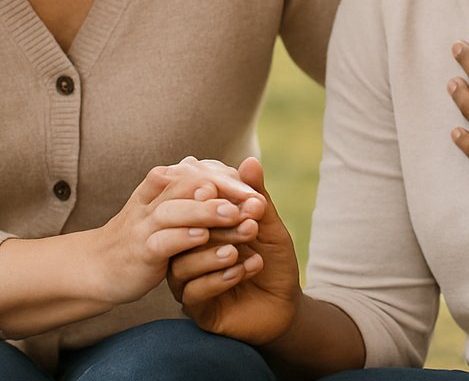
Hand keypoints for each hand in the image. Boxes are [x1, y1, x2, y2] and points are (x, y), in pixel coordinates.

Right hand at [91, 157, 263, 305]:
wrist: (99, 268)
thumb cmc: (144, 238)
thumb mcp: (170, 211)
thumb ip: (201, 193)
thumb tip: (243, 166)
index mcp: (160, 187)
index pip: (196, 174)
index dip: (226, 180)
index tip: (255, 189)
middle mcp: (152, 201)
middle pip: (187, 187)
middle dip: (221, 191)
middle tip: (252, 199)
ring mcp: (144, 225)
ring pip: (175, 211)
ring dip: (205, 212)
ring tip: (233, 214)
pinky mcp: (141, 251)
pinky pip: (162, 241)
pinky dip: (182, 237)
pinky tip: (202, 237)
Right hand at [167, 157, 301, 344]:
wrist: (286, 305)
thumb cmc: (272, 259)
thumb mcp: (267, 226)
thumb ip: (255, 197)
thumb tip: (250, 161)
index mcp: (199, 227)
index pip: (194, 207)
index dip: (216, 199)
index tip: (242, 197)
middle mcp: (188, 251)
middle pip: (185, 234)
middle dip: (216, 225)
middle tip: (249, 221)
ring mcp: (188, 280)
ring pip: (183, 264)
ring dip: (214, 254)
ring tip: (240, 250)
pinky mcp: (195, 308)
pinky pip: (192, 292)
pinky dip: (217, 279)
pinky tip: (241, 270)